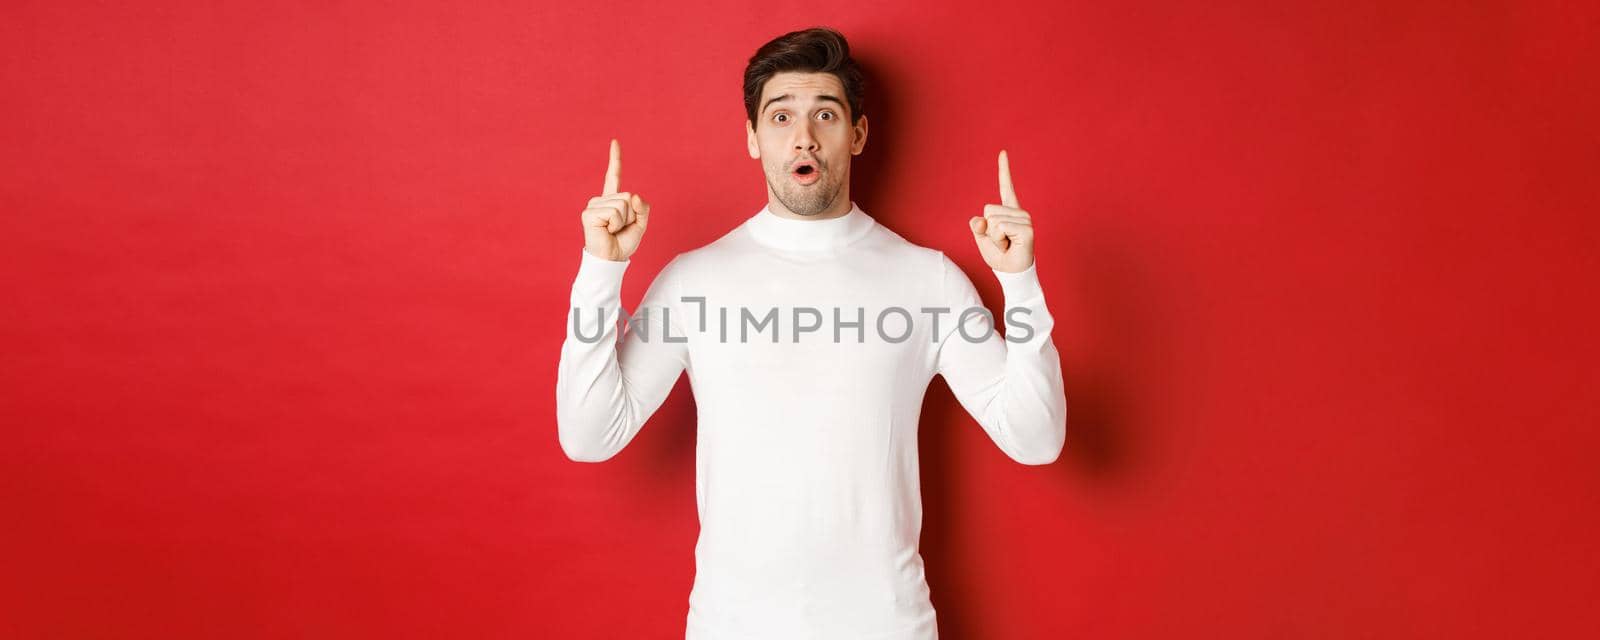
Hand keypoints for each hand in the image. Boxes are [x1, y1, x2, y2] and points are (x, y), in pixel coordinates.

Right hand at [581, 139, 650, 260]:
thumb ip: (642, 208)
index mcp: (611, 200)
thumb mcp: (640, 224)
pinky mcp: (589, 214)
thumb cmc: (623, 243)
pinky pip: (614, 212)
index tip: (615, 141)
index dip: (615, 159)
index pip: (614, 176)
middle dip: (631, 215)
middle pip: (627, 197)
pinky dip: (616, 224)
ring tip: (613, 231)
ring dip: (623, 221)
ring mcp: (593, 206)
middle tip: (619, 229)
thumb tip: (633, 195)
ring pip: (622, 204)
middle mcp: (601, 200)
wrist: (611, 260)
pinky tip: (607, 231)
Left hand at [968, 150, 1034, 272]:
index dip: (1004, 170)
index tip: (1003, 152)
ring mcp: (1025, 219)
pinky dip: (999, 239)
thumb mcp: (983, 239)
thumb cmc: (999, 256)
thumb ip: (979, 227)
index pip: (1006, 187)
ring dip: (994, 237)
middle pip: (988, 210)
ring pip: (993, 220)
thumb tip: (978, 220)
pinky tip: (1010, 245)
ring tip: (1006, 244)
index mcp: (1008, 211)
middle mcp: (1019, 212)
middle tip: (1001, 242)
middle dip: (988, 230)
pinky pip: (1000, 227)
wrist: (1011, 273)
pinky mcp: (1027, 228)